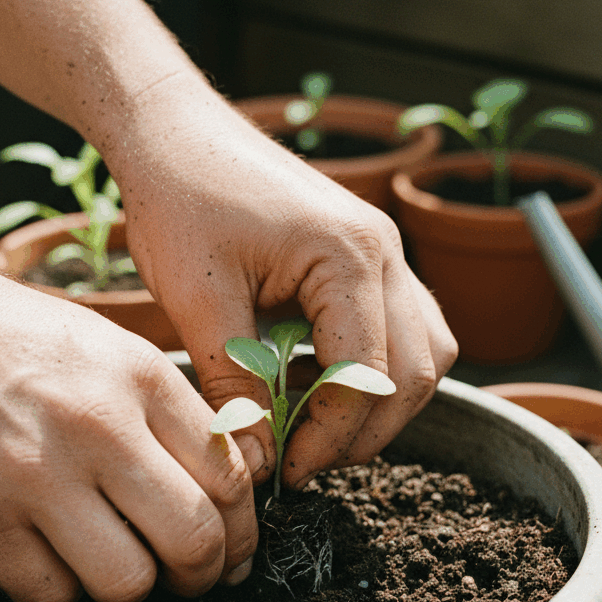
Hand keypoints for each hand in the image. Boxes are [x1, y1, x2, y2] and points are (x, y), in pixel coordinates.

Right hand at [0, 243, 257, 601]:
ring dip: (136, 580)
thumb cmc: (32, 341)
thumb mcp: (120, 353)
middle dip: (208, 570)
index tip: (237, 545)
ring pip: (126, 581)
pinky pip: (50, 593)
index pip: (229, 476)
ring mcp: (32, 476)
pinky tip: (62, 550)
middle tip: (201, 572)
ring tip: (126, 556)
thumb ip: (178, 416)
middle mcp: (95, 426)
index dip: (245, 528)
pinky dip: (65, 584)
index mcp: (142, 379)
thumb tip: (230, 489)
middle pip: (192, 539)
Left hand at [105, 73, 458, 490]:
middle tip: (305, 462)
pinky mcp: (368, 254)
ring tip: (320, 429)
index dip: (330, 436)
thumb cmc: (182, 197)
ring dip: (383, 401)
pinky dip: (378, 366)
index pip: (367, 375)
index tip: (285, 470)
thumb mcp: (199, 299)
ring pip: (424, 351)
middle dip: (365, 430)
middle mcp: (385, 251)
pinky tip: (324, 382)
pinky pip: (405, 324)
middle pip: (415, 370)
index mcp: (349, 256)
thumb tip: (254, 461)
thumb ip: (235, 384)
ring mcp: (384, 249)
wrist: (176, 131)